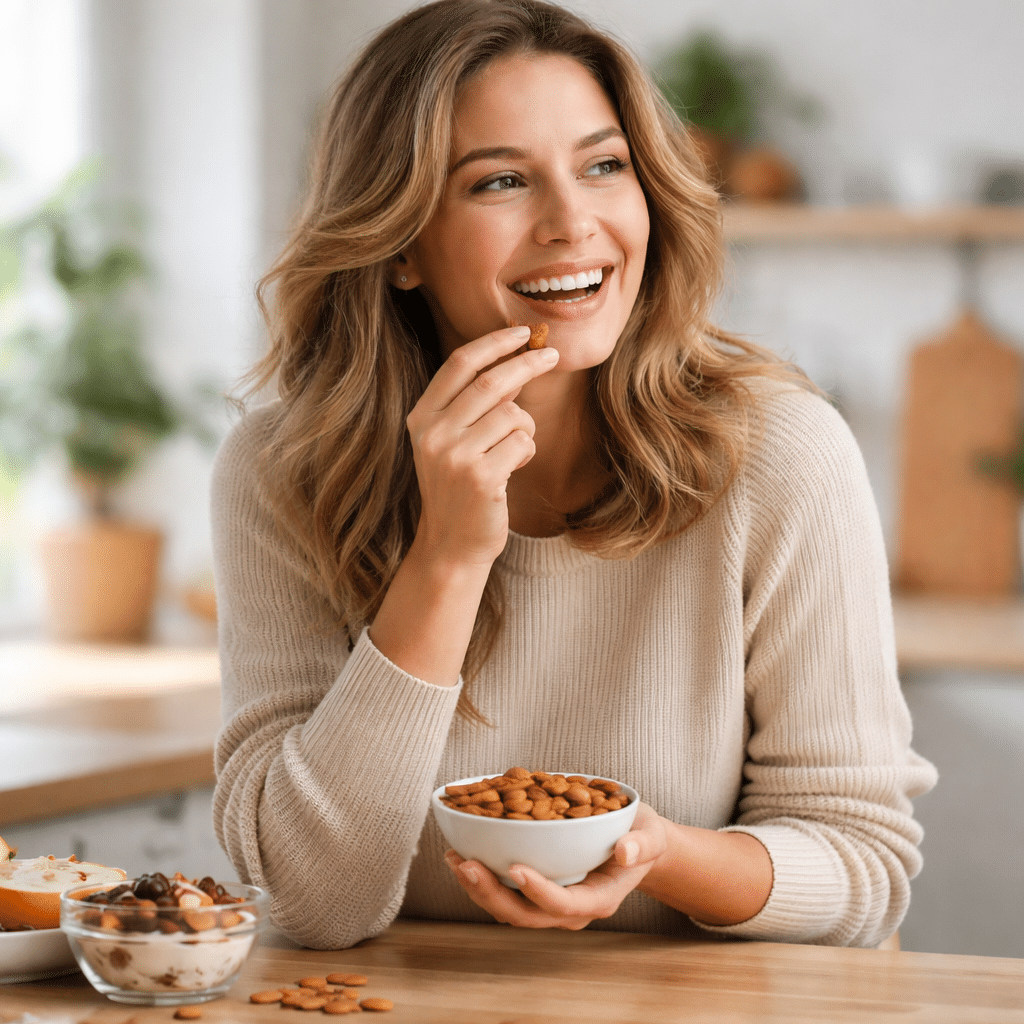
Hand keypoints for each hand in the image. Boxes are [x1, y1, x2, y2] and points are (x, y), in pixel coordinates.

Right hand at [406, 325, 558, 566]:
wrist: (451, 545)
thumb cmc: (459, 488)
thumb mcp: (452, 442)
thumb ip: (473, 406)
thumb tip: (515, 363)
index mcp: (421, 417)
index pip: (459, 364)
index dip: (493, 343)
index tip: (521, 331)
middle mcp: (433, 433)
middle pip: (491, 382)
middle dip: (527, 363)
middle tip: (553, 355)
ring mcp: (455, 456)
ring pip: (512, 415)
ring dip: (526, 427)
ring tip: (514, 449)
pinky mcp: (481, 477)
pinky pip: (522, 443)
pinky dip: (527, 451)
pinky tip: (513, 469)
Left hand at [444, 802, 666, 929]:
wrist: (636, 844)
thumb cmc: (642, 837)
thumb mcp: (652, 836)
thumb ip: (642, 844)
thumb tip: (625, 851)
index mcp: (599, 898)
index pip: (564, 904)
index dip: (538, 891)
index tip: (515, 868)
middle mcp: (571, 908)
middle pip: (526, 914)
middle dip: (491, 894)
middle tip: (465, 865)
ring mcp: (552, 903)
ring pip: (509, 909)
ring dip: (478, 889)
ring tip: (453, 858)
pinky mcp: (537, 890)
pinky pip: (505, 894)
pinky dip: (481, 878)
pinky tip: (462, 852)